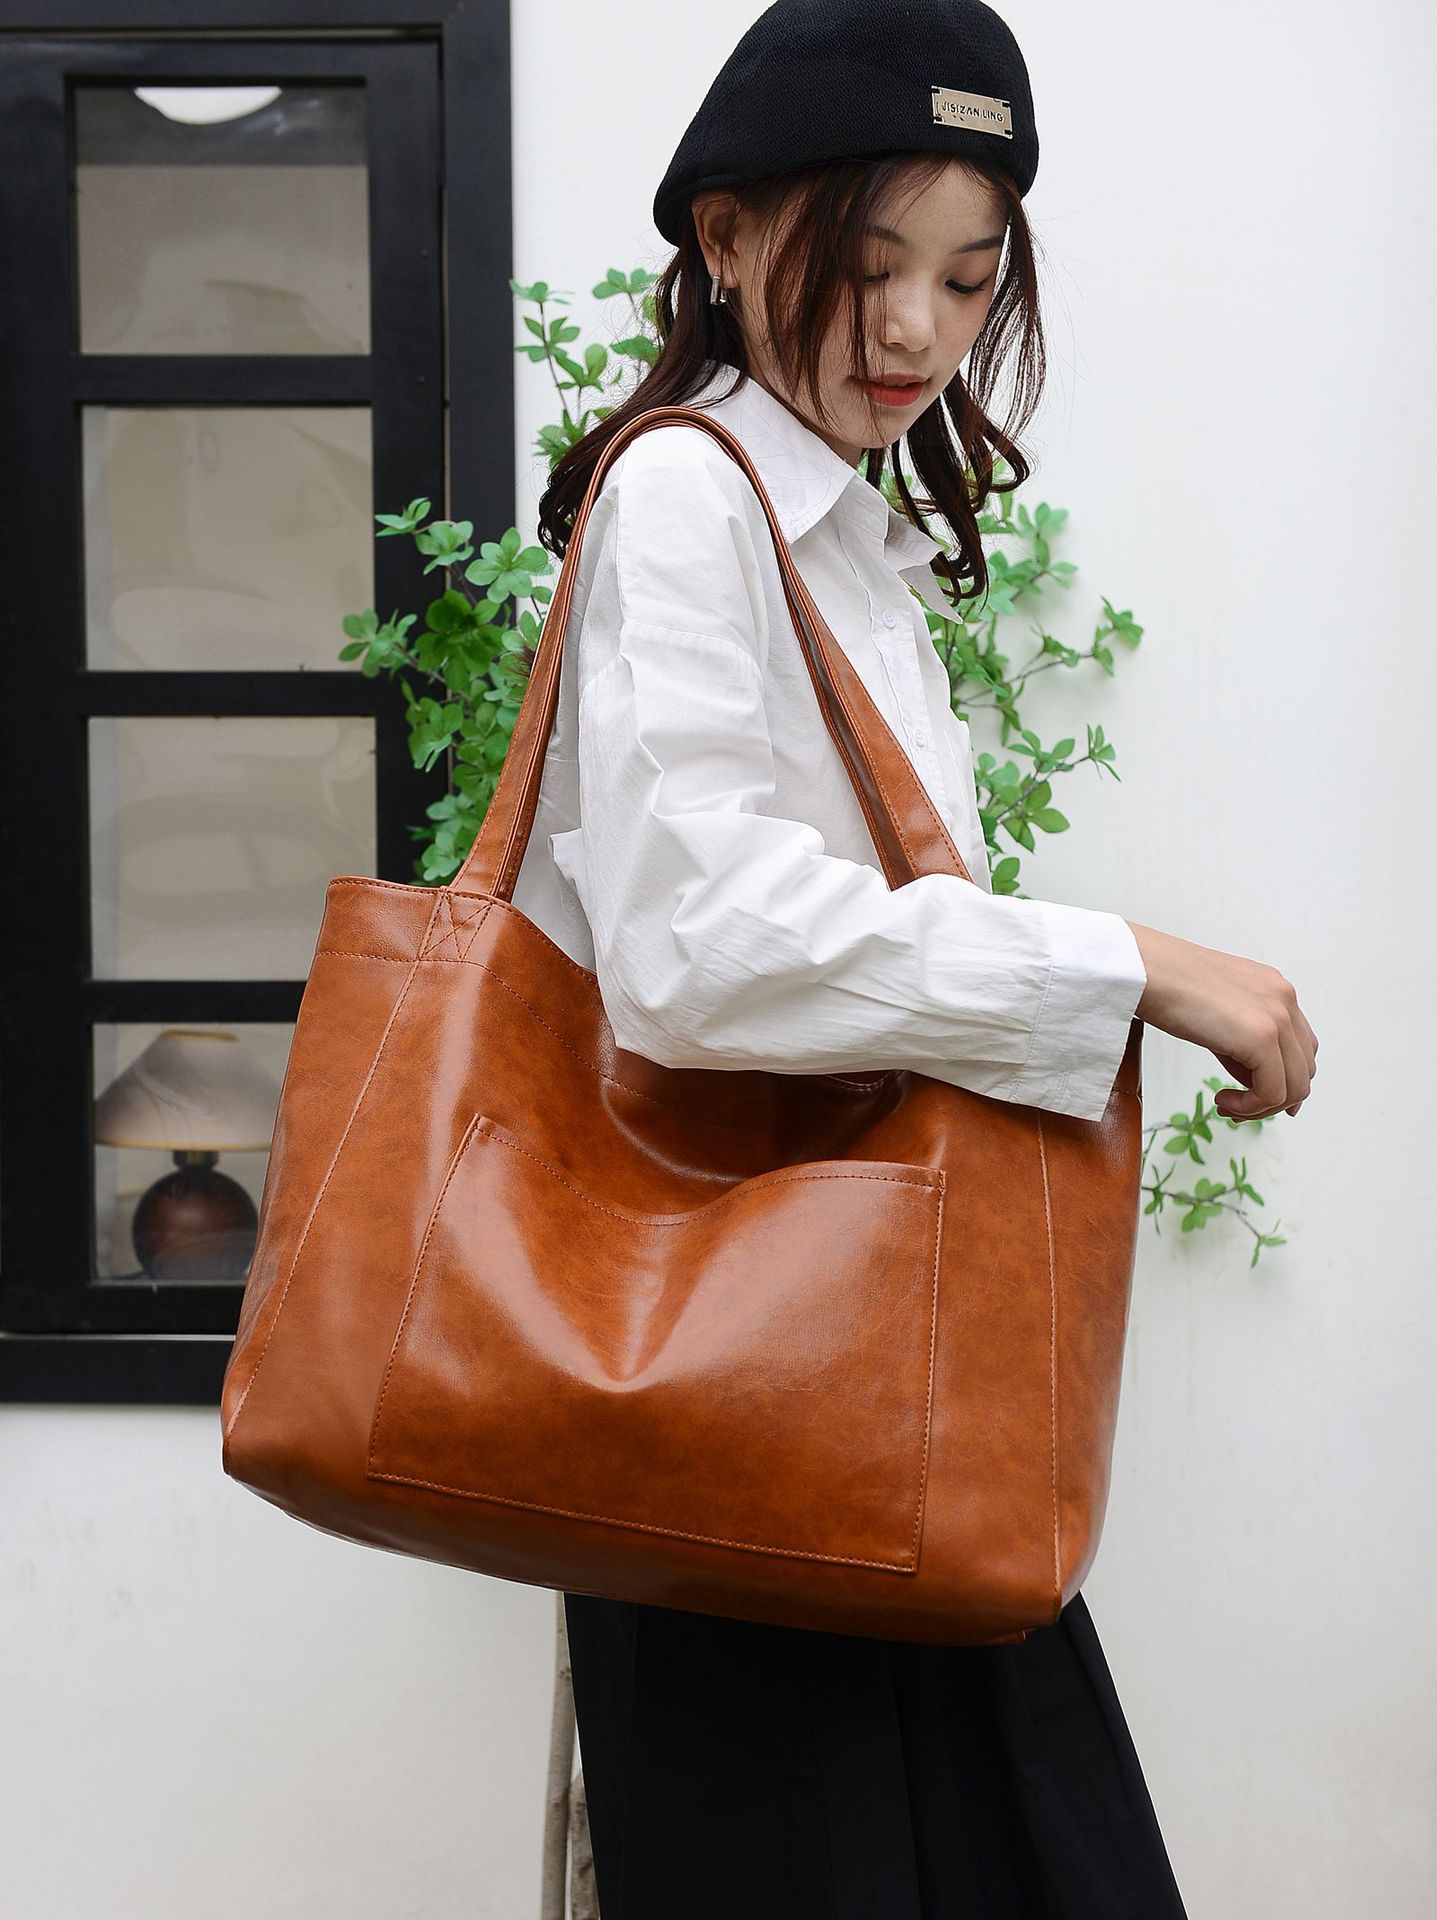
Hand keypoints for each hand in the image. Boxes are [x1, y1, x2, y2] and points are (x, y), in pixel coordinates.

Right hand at [1123, 922, 1317, 1121]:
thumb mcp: (1219, 1011)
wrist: (1145, 970)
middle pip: (1304, 1069)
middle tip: (1238, 1109)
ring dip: (1262, 1107)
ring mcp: (1277, 1017)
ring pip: (1295, 1086)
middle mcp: (1284, 999)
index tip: (1259, 1100)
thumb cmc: (1165, 985)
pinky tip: (1222, 1101)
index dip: (1286, 1080)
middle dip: (1275, 1099)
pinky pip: (1273, 1092)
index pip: (1301, 1047)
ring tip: (1228, 1106)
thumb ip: (1244, 1041)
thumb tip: (1255, 1082)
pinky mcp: (1261, 1037)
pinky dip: (1251, 1107)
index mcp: (1275, 989)